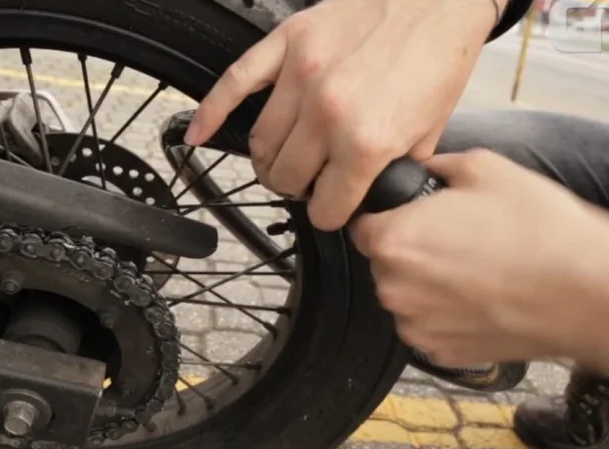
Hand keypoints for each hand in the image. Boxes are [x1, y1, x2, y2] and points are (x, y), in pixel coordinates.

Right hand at [186, 0, 503, 229]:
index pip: (326, 207)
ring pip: (261, 143)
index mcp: (367, 140)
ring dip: (269, 162)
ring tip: (282, 163)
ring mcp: (300, 77)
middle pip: (286, 178)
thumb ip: (391, 169)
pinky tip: (197, 134)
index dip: (331, 214)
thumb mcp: (430, 130)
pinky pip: (234, 84)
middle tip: (309, 184)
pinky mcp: (286, 45)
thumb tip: (368, 192)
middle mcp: (327, 113)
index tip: (332, 209)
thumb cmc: (438, 55)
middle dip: (298, 189)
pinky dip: (210, 113)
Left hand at [349, 150, 608, 367]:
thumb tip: (422, 169)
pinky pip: (426, 325)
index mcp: (394, 240)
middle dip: (407, 249)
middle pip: (382, 262)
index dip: (383, 217)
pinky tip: (478, 296)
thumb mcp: (483, 168)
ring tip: (472, 267)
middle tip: (452, 238)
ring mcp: (415, 325)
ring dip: (424, 283)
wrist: (585, 292)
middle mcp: (393, 288)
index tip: (405, 215)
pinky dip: (443, 313)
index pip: (359, 226)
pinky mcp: (439, 352)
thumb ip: (435, 166)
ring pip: (404, 295)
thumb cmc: (538, 230)